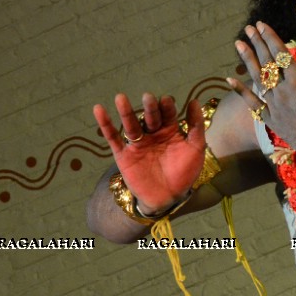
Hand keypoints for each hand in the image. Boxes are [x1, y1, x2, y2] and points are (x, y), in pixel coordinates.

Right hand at [93, 93, 205, 214]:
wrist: (168, 198)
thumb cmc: (184, 172)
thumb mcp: (195, 149)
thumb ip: (196, 126)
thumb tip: (194, 101)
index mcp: (170, 130)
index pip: (168, 115)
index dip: (167, 107)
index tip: (166, 100)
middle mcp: (153, 134)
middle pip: (150, 117)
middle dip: (150, 108)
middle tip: (148, 97)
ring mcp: (138, 144)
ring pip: (131, 125)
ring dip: (126, 112)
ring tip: (121, 98)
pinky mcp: (124, 155)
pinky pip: (113, 138)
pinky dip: (105, 124)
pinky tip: (99, 110)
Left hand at [229, 22, 295, 164]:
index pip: (279, 52)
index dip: (269, 37)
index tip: (260, 24)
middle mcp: (283, 90)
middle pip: (266, 62)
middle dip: (257, 43)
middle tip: (248, 28)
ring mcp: (274, 105)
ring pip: (257, 79)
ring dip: (248, 60)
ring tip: (238, 44)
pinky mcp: (271, 119)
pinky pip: (252, 103)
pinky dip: (240, 91)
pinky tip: (230, 79)